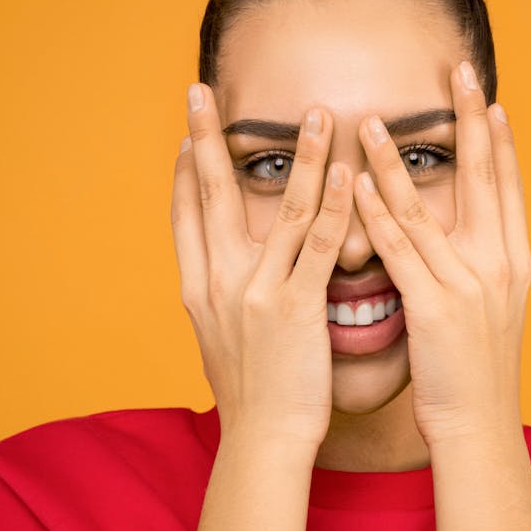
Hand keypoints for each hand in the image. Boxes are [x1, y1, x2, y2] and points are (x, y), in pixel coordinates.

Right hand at [170, 83, 352, 452]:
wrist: (263, 439)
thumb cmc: (250, 391)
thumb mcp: (220, 338)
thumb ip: (222, 297)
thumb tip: (224, 272)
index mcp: (197, 288)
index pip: (184, 214)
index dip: (184, 170)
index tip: (189, 134)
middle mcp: (218, 282)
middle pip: (210, 195)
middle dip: (207, 139)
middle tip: (200, 91)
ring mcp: (256, 291)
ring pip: (278, 209)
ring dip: (298, 156)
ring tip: (313, 112)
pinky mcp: (295, 307)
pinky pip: (317, 244)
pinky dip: (332, 205)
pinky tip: (347, 171)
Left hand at [352, 60, 530, 447]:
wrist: (479, 426)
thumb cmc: (477, 373)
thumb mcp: (489, 312)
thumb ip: (478, 268)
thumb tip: (464, 238)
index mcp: (514, 263)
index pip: (509, 188)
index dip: (501, 141)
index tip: (491, 100)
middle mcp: (499, 265)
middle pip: (486, 179)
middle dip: (472, 122)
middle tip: (462, 73)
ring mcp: (469, 284)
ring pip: (429, 208)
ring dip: (398, 161)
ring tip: (375, 121)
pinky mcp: (437, 306)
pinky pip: (400, 249)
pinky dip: (376, 213)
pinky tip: (354, 184)